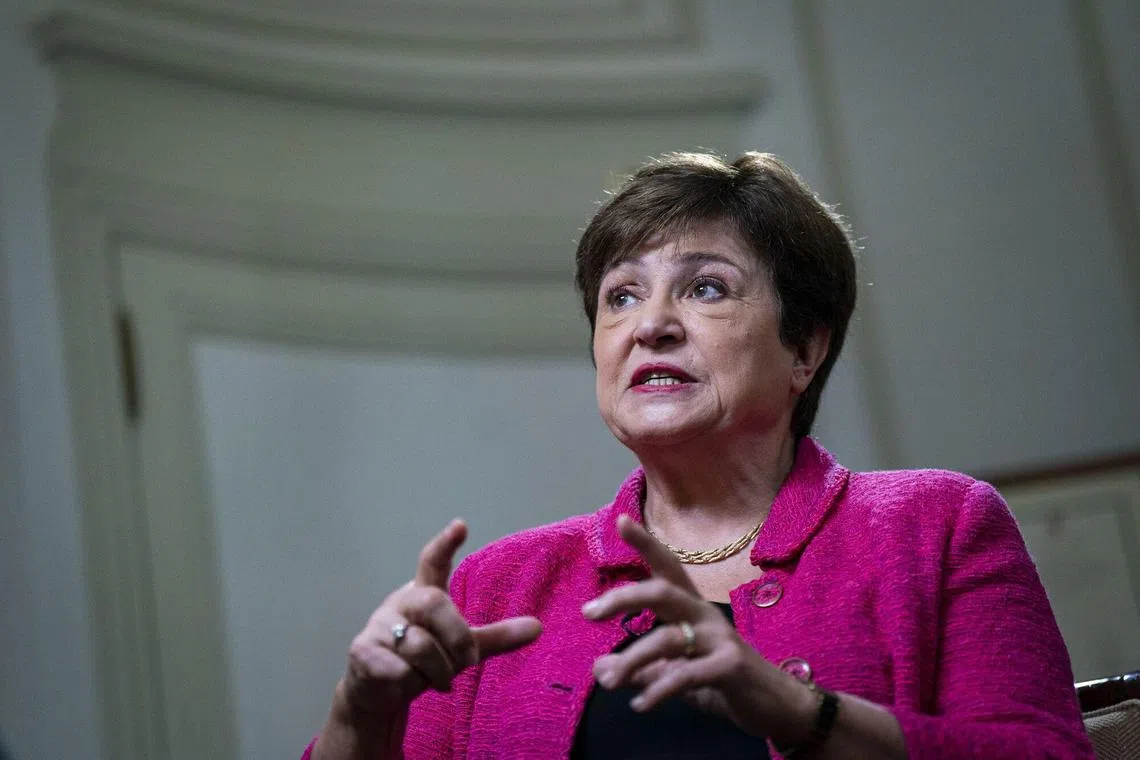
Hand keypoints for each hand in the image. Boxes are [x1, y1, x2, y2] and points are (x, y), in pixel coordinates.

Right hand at [329, 520, 541, 749]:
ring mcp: (378, 624)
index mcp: (424, 595)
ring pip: (421, 646)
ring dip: (437, 671)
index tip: (461, 526)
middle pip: (435, 603)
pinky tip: (406, 685)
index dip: (446, 544)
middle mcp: (400, 603)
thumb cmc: (422, 661)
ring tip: (434, 680)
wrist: (377, 693)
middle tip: (465, 662)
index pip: (433, 562)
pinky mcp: (363, 650)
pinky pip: (401, 669)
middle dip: (457, 638)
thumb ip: (496, 636)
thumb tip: (538, 627)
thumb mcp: (461, 647)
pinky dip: (413, 683)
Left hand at [581, 515, 814, 740]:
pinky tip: (640, 704)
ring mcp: (719, 639)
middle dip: (625, 596)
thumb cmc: (721, 680)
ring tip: (608, 682)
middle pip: (663, 591)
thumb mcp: (673, 673)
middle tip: (589, 612)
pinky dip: (659, 690)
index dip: (646, 543)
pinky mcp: (730, 666)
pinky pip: (687, 675)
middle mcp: (704, 615)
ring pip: (668, 639)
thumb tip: (599, 667)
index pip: (667, 567)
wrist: (776, 705)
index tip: (621, 520)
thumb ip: (638, 668)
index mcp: (691, 609)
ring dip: (633, 660)